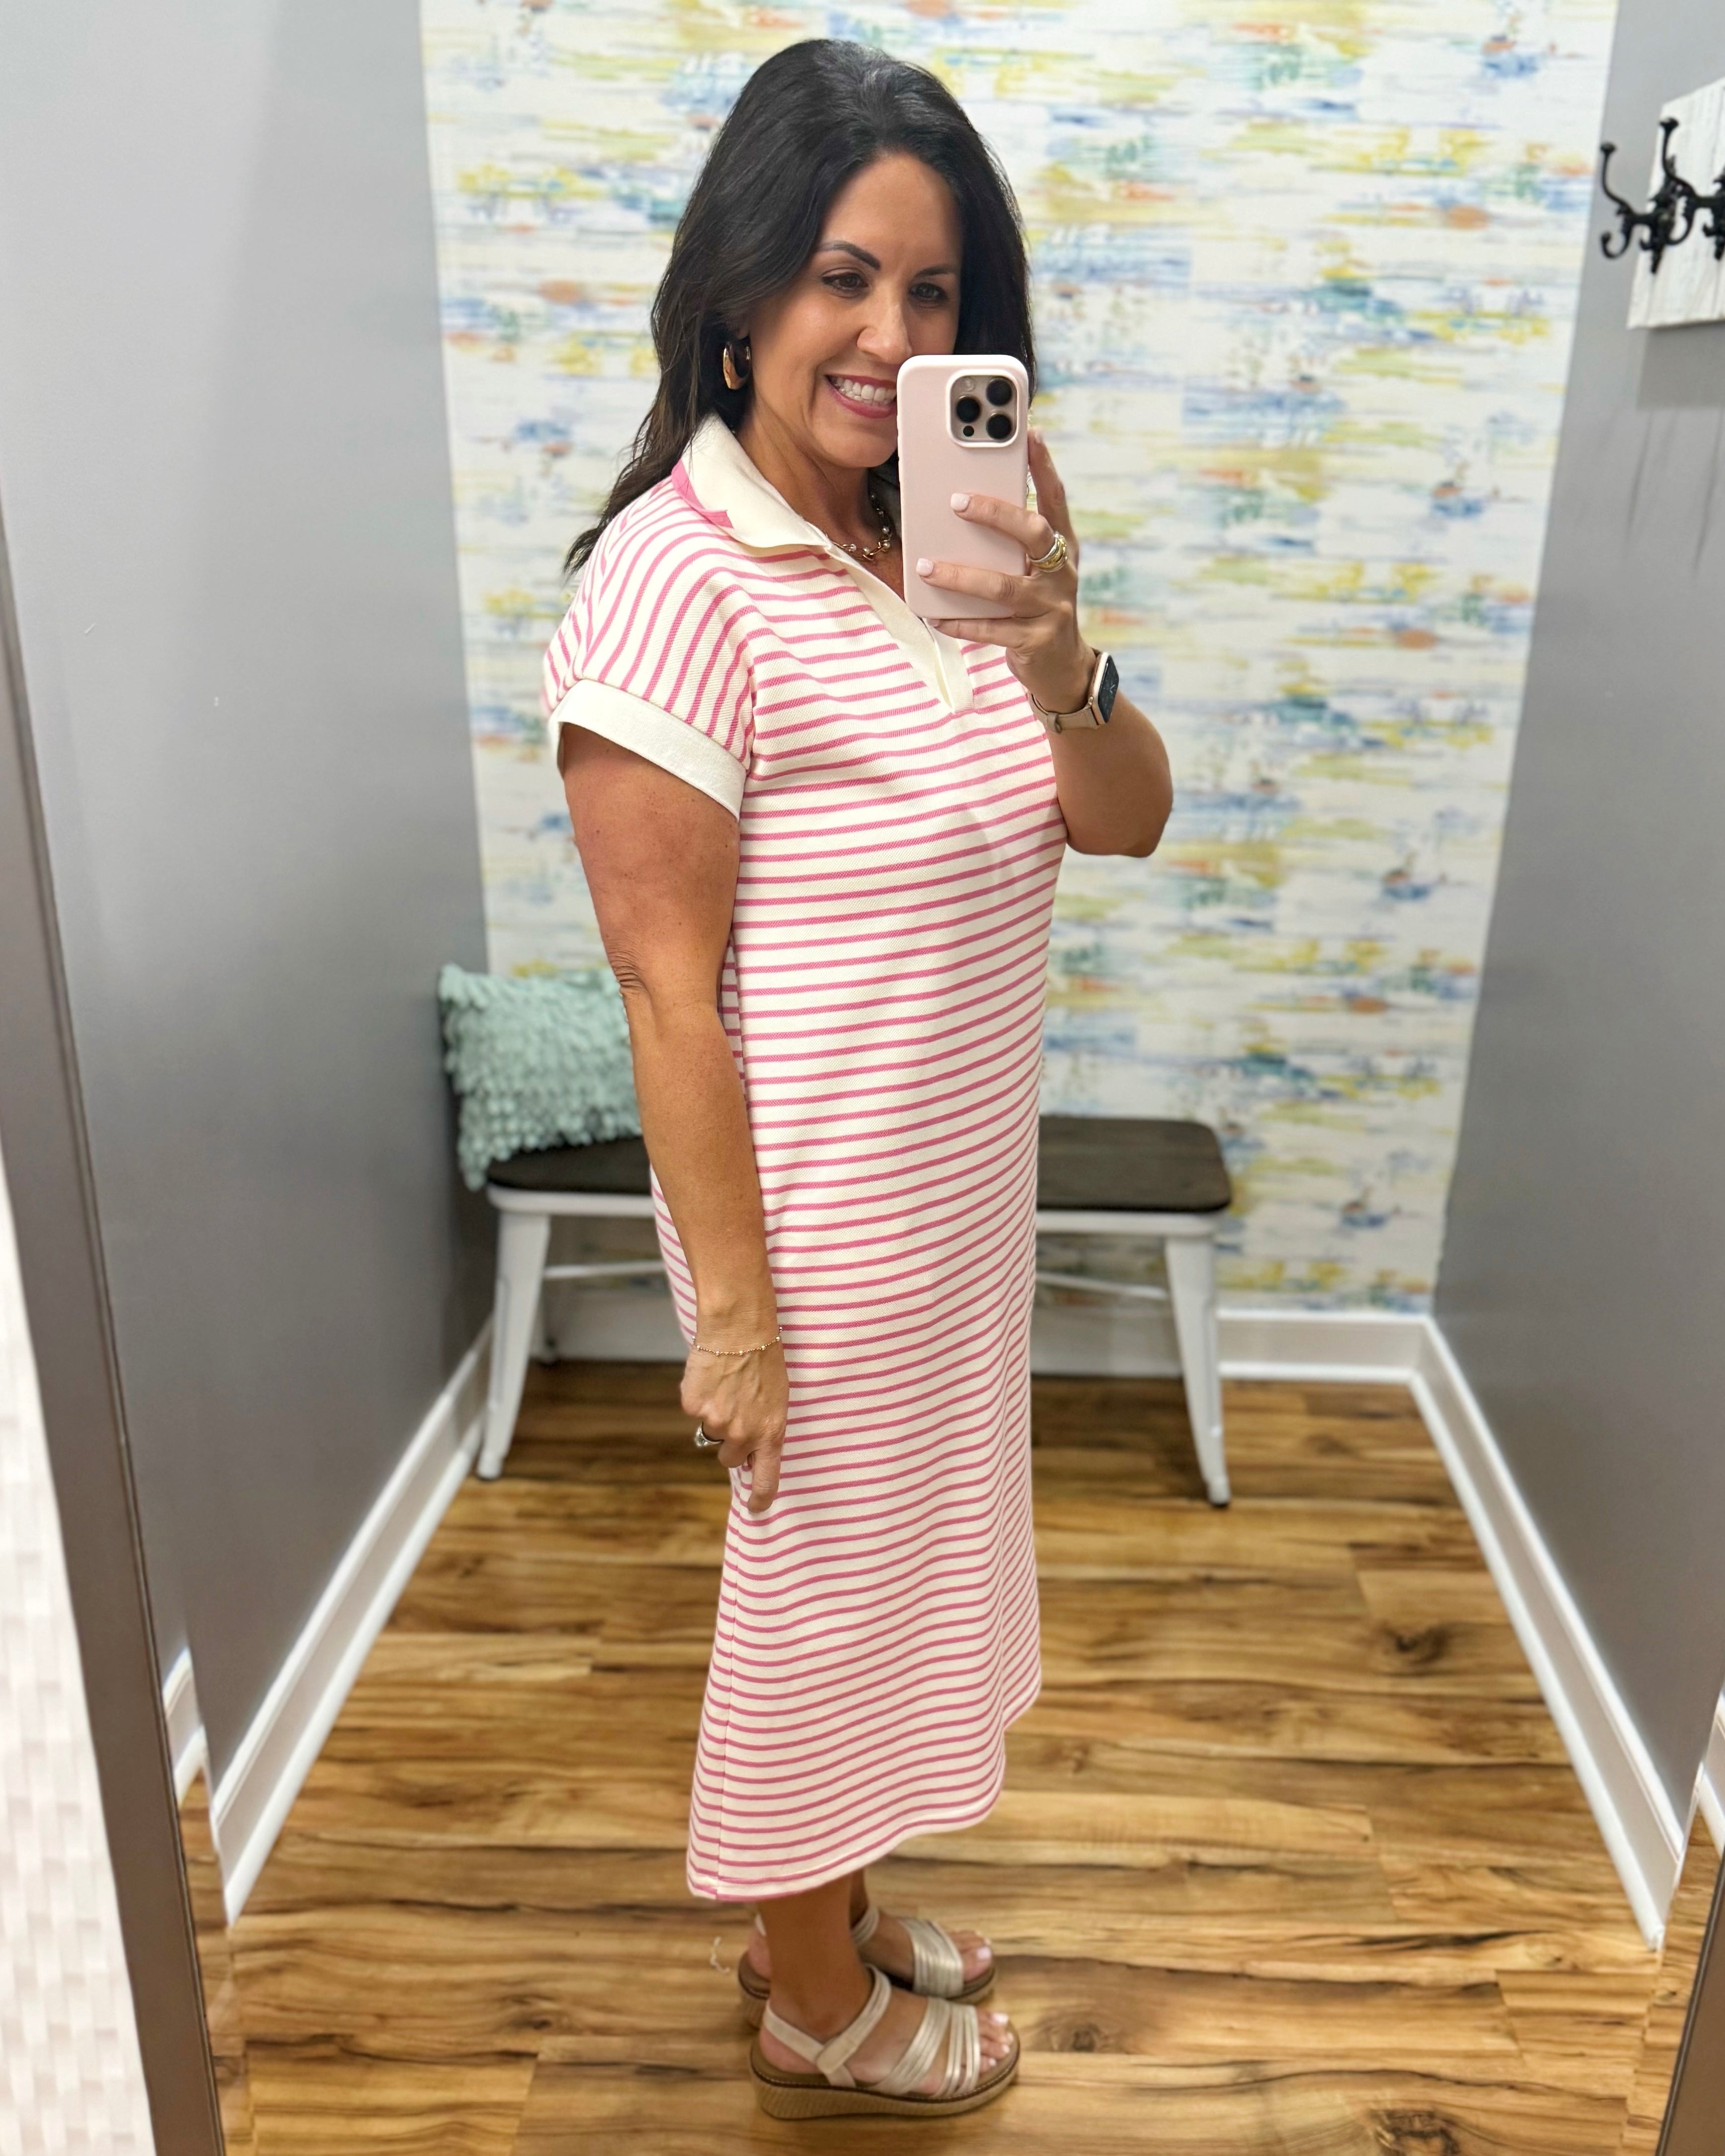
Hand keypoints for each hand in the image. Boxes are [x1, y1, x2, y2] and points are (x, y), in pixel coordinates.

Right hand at [682, 1340, 786, 1513]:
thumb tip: (749, 1450)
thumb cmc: (765, 1360)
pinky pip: (694, 1411)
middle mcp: (743, 1434)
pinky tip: (711, 1377)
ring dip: (715, 1416)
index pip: (766, 1479)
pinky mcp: (693, 1407)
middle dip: (731, 1442)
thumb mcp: (777, 1400)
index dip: (760, 1498)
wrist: (739, 1330)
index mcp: (771, 1433)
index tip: (757, 1509)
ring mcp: (715, 1422)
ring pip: (710, 1432)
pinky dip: (700, 1397)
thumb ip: (765, 1428)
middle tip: (736, 1412)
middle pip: (729, 1457)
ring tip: (726, 1387)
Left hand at [921, 429, 1092, 714]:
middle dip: (995, 514)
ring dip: (960, 575)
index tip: (1031, 433)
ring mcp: (1051, 608)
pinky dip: (960, 621)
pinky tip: (934, 615)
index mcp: (1062, 547)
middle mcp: (1061, 573)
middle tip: (957, 501)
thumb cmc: (1037, 607)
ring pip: (1003, 586)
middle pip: (1033, 533)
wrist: (1062, 668)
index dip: (1044, 466)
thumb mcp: (1033, 570)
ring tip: (925, 566)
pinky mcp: (1035, 641)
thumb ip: (1010, 543)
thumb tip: (961, 505)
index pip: (1055, 499)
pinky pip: (991, 629)